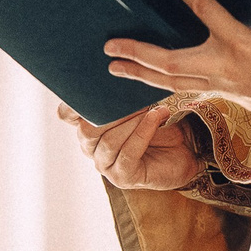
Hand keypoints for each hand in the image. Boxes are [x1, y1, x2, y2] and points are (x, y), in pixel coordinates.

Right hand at [61, 100, 202, 190]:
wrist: (184, 150)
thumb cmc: (158, 125)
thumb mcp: (139, 105)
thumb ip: (123, 96)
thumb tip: (121, 73)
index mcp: (88, 127)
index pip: (66, 115)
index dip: (72, 103)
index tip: (91, 88)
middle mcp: (90, 147)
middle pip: (87, 130)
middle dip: (111, 112)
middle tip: (134, 98)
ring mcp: (105, 165)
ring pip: (108, 142)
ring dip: (131, 122)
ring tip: (150, 108)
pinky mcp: (122, 178)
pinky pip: (128, 154)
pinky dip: (143, 133)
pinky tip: (156, 117)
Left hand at [104, 0, 250, 128]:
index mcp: (241, 43)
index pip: (204, 11)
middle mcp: (223, 68)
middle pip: (168, 62)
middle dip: (136, 53)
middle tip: (109, 45)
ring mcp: (220, 86)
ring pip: (169, 82)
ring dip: (138, 74)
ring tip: (114, 67)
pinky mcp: (222, 97)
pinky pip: (183, 90)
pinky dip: (160, 84)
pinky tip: (146, 80)